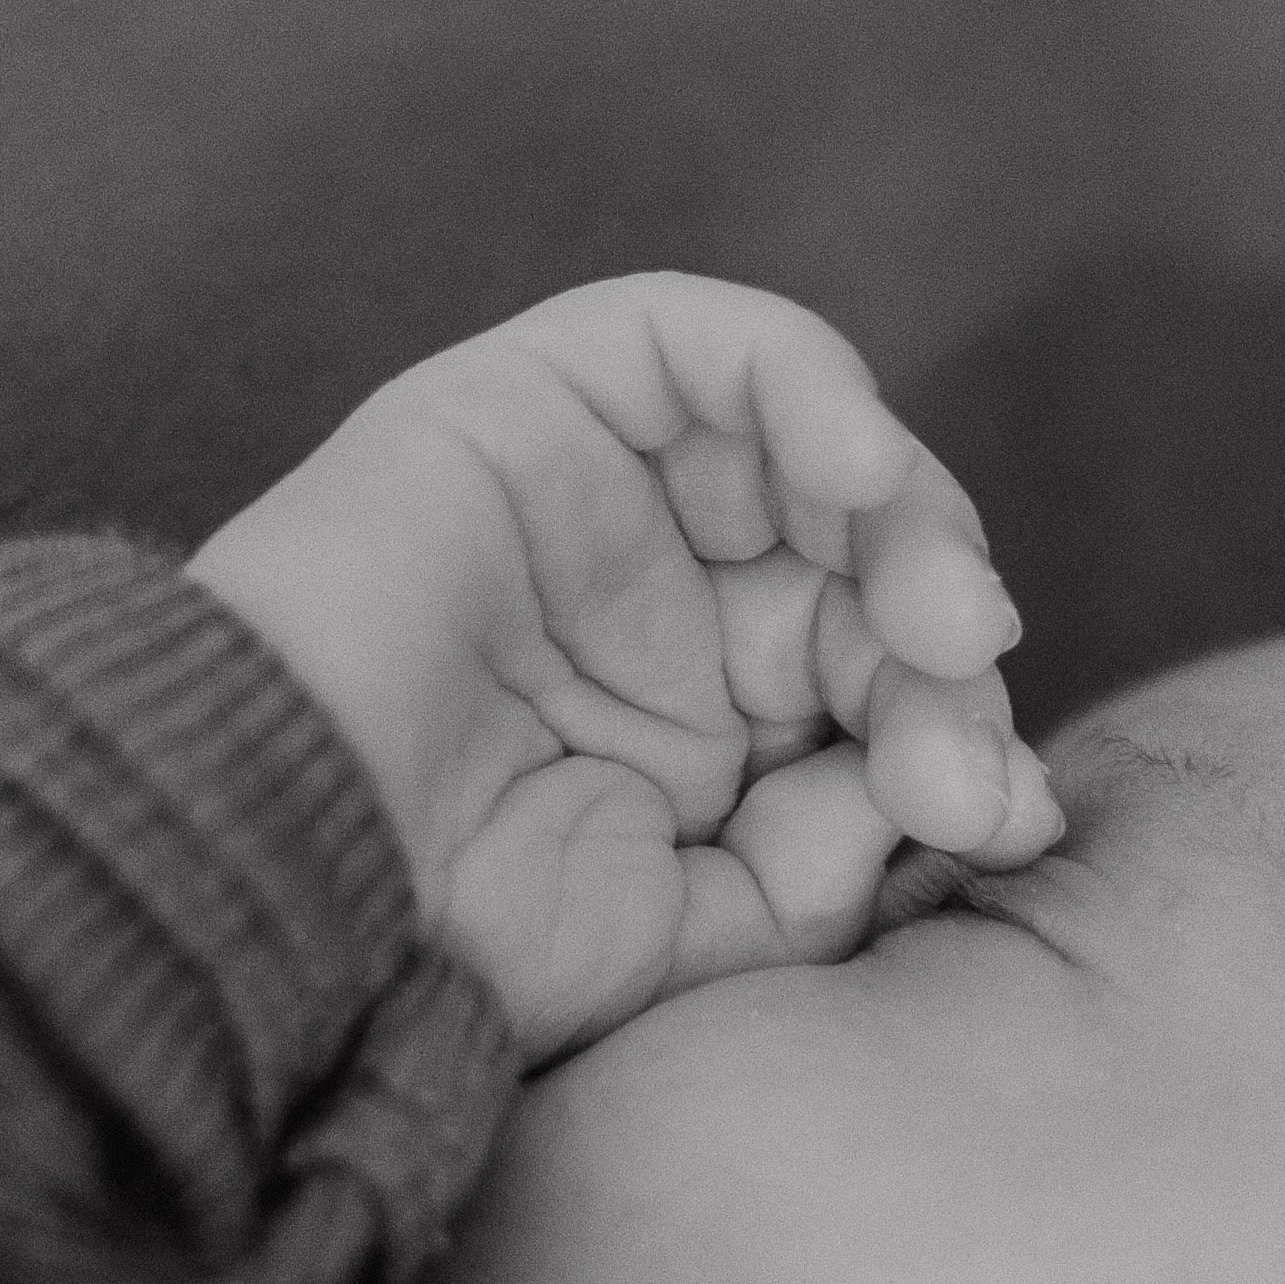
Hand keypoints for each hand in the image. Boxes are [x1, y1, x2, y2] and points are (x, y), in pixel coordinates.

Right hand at [188, 273, 1061, 1064]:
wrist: (283, 871)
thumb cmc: (463, 935)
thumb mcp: (703, 937)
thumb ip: (845, 861)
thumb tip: (1001, 796)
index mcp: (711, 740)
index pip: (889, 695)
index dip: (964, 738)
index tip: (995, 817)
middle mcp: (673, 611)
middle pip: (874, 571)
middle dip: (947, 647)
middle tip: (962, 723)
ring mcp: (611, 503)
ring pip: (817, 455)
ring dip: (909, 518)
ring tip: (940, 614)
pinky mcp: (543, 403)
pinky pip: (712, 346)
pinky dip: (810, 387)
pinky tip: (856, 475)